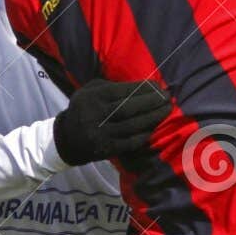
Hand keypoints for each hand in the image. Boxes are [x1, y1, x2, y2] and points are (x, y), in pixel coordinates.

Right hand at [53, 78, 169, 166]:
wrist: (67, 138)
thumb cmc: (84, 108)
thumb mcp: (90, 90)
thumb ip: (111, 86)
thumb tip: (141, 86)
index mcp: (94, 97)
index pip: (123, 91)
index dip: (143, 88)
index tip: (158, 85)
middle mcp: (96, 114)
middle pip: (130, 107)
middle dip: (152, 102)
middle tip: (168, 97)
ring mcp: (101, 133)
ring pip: (132, 125)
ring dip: (152, 118)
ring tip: (166, 111)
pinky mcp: (105, 149)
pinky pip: (129, 142)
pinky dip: (143, 136)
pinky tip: (153, 128)